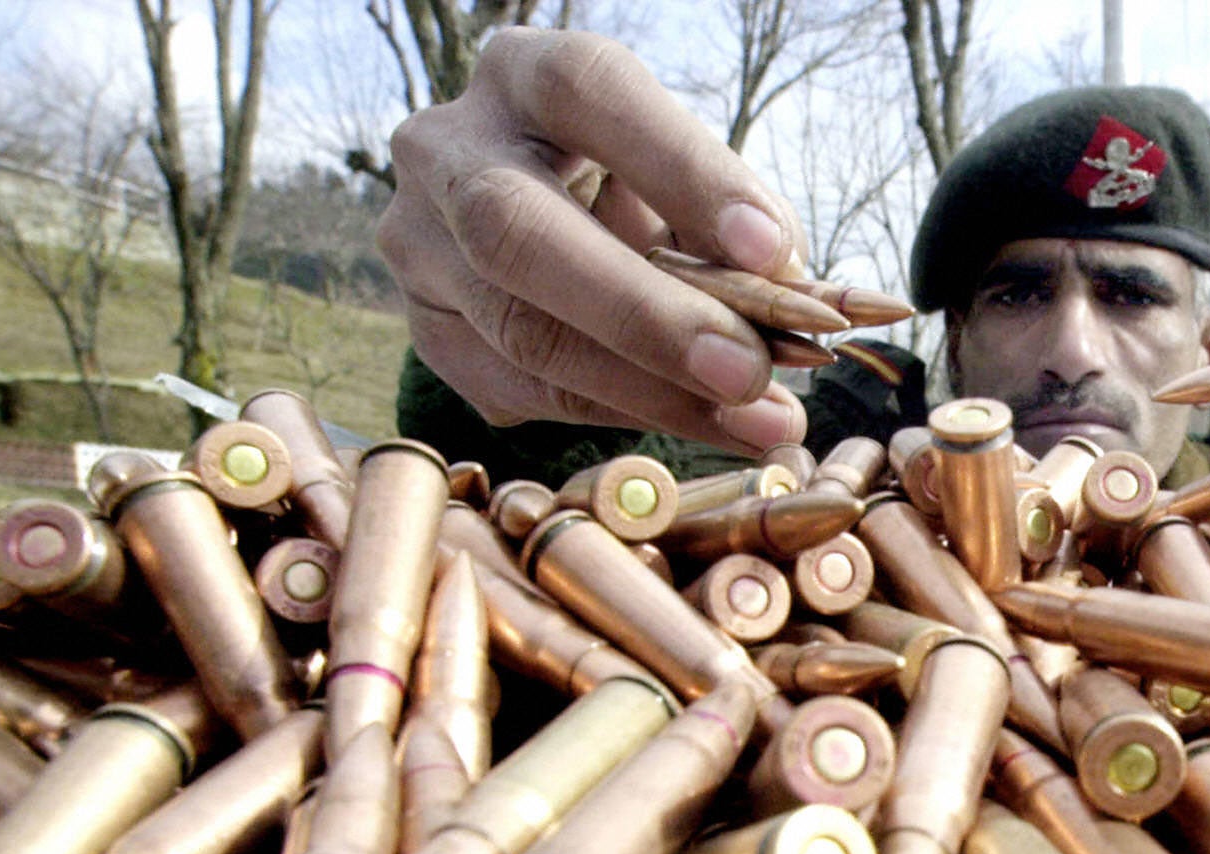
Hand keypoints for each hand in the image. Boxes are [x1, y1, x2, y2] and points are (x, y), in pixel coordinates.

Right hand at [375, 29, 807, 451]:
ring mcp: (418, 243)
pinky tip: (705, 423)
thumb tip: (790, 300)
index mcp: (523, 75)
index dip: (681, 171)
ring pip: (521, 333)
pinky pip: (522, 390)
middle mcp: (448, 149)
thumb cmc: (636, 187)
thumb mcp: (684, 178)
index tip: (769, 250)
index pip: (590, 95)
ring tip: (759, 423)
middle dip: (645, 316)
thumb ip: (735, 223)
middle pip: (517, 230)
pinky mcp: (428, 329)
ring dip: (652, 392)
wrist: (538, 219)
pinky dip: (624, 413)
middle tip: (747, 372)